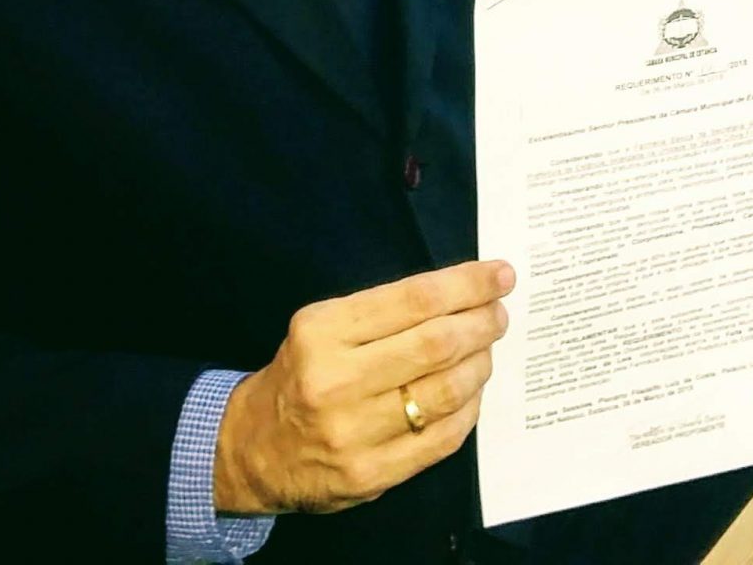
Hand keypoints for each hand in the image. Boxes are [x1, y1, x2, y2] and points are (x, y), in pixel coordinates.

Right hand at [213, 261, 512, 516]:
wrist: (252, 450)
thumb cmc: (300, 375)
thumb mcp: (321, 328)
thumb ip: (383, 313)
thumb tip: (462, 295)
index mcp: (321, 332)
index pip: (414, 299)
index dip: (467, 285)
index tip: (500, 276)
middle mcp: (334, 381)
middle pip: (436, 344)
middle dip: (481, 324)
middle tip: (499, 315)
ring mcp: (353, 434)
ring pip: (445, 392)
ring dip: (479, 366)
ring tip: (485, 352)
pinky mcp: (370, 476)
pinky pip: (441, 439)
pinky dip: (468, 411)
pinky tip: (471, 394)